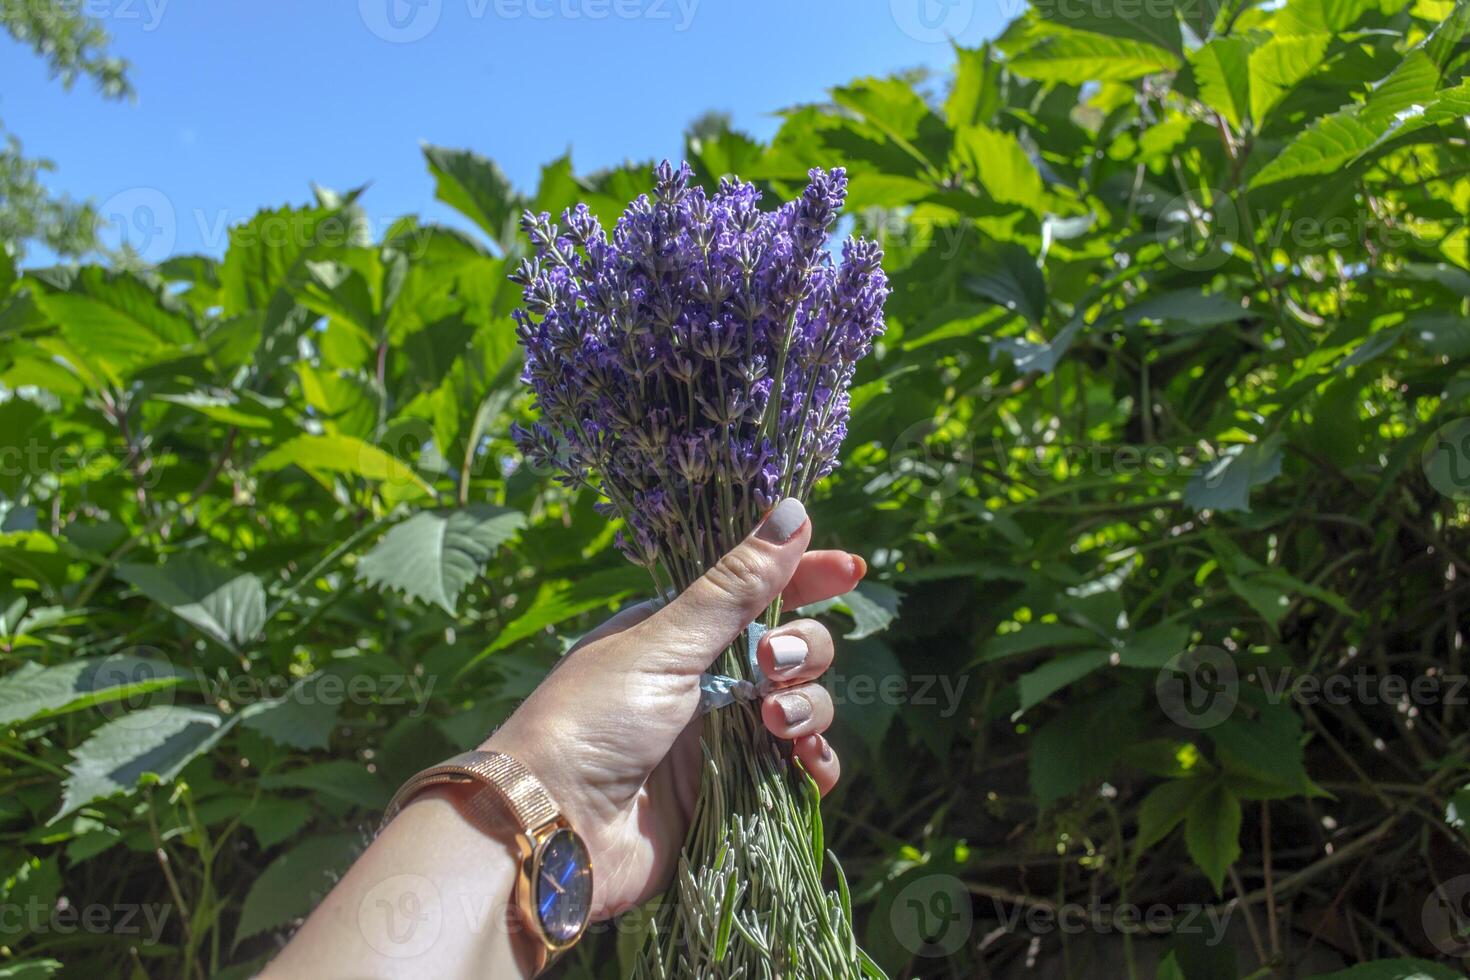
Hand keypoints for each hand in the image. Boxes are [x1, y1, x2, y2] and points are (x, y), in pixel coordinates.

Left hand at [484, 497, 863, 918]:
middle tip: (775, 666)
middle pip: (793, 649)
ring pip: (803, 708)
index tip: (848, 569)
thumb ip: (733, 587)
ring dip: (809, 708)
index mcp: (681, 633)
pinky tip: (807, 763)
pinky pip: (798, 772)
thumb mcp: (662, 643)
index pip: (759, 593)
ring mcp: (724, 740)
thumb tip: (793, 512)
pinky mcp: (736, 796)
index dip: (805, 578)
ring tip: (775, 723)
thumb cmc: (590, 719)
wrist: (553, 825)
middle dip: (804, 650)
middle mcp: (708, 682)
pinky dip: (813, 764)